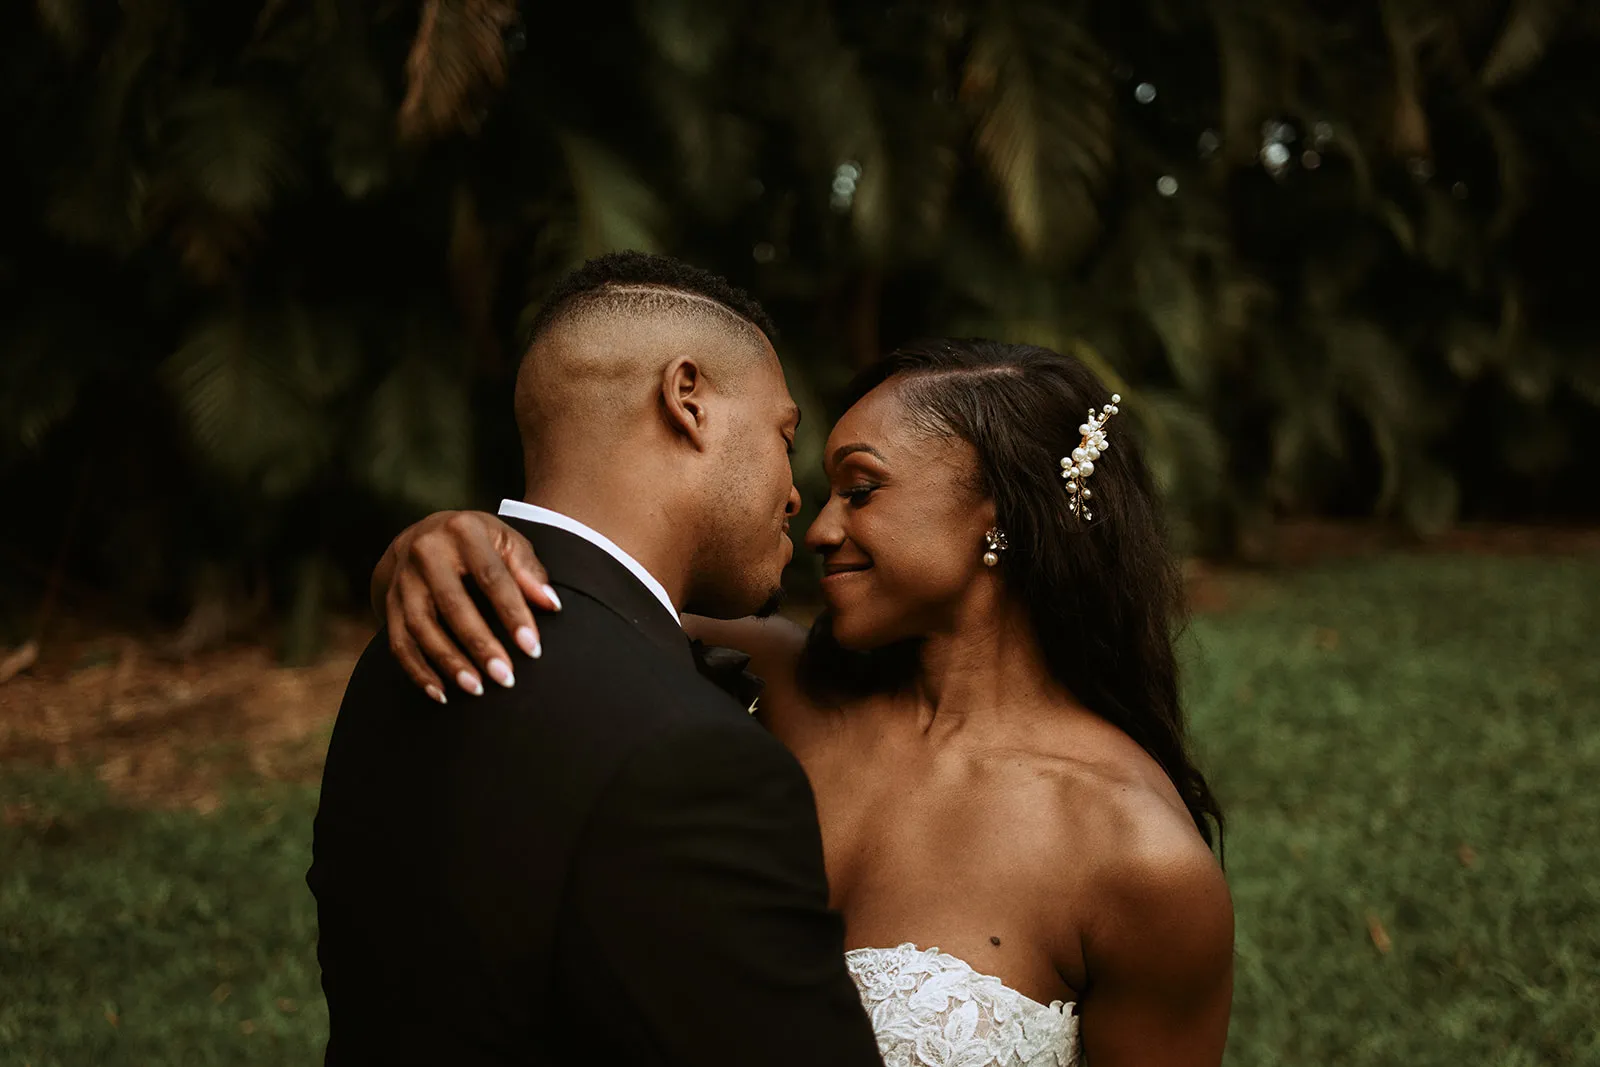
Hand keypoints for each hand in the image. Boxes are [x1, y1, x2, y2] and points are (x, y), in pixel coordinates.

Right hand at [377, 510, 560, 701]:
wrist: (424, 535)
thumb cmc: (478, 542)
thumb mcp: (507, 542)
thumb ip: (528, 571)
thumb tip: (550, 604)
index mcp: (463, 531)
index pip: (491, 577)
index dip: (513, 613)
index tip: (532, 648)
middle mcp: (426, 551)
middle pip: (452, 604)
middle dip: (480, 645)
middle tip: (505, 677)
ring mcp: (403, 579)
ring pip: (421, 626)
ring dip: (449, 662)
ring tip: (476, 689)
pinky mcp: (389, 602)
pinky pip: (399, 642)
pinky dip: (418, 671)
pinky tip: (441, 694)